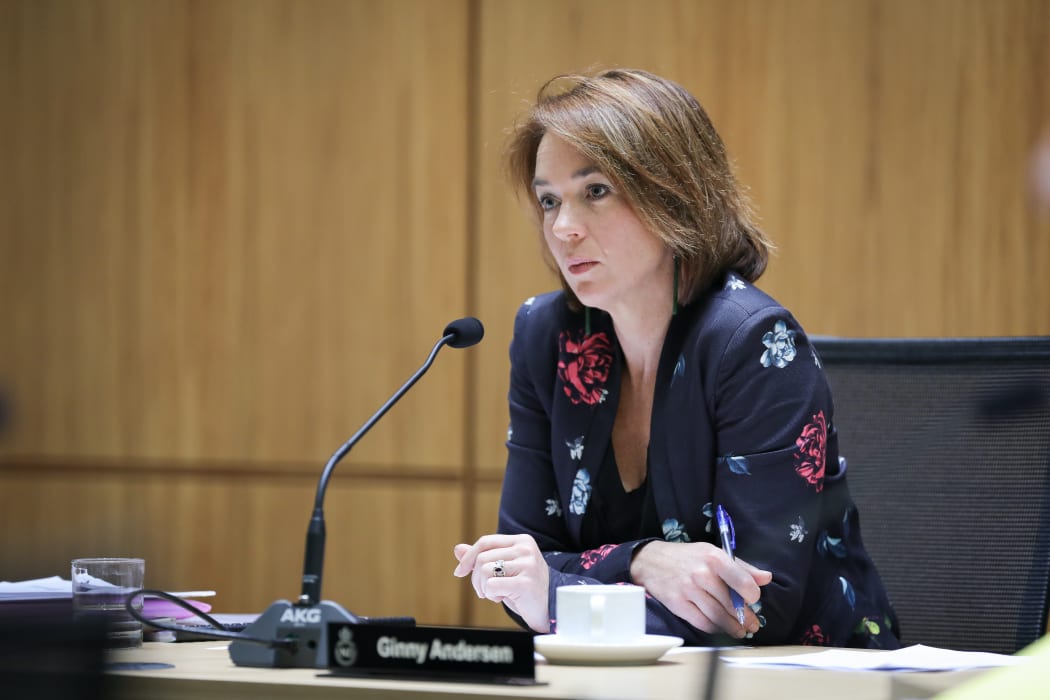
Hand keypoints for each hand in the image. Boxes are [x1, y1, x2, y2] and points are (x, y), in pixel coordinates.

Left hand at [453, 534, 550, 632]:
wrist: (550, 607)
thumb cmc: (524, 587)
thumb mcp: (502, 570)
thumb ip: (482, 558)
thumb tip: (458, 549)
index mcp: (521, 541)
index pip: (485, 542)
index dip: (468, 557)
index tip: (460, 572)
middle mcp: (526, 549)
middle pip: (482, 558)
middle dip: (476, 578)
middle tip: (485, 591)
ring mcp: (528, 565)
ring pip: (484, 570)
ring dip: (484, 588)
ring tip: (496, 594)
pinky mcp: (526, 583)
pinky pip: (492, 585)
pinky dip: (491, 595)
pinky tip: (504, 598)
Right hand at [630, 540, 771, 637]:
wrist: (651, 561)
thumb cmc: (687, 557)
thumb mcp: (714, 553)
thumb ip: (742, 567)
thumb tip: (766, 578)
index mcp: (714, 558)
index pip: (742, 580)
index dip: (752, 594)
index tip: (754, 600)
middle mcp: (702, 573)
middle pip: (731, 603)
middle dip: (746, 618)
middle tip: (753, 625)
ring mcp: (688, 590)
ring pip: (718, 616)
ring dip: (732, 627)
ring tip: (741, 631)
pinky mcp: (677, 604)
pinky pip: (702, 622)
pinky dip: (715, 628)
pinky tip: (721, 628)